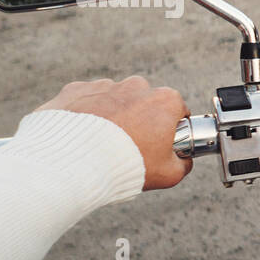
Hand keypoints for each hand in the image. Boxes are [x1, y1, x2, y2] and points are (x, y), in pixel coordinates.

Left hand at [36, 77, 191, 189]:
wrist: (75, 162)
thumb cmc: (127, 164)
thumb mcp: (169, 174)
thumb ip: (183, 164)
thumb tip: (184, 161)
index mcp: (165, 101)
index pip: (177, 110)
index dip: (172, 129)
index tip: (161, 143)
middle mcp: (137, 86)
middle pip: (145, 102)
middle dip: (141, 119)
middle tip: (131, 145)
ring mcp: (105, 85)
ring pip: (115, 100)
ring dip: (113, 116)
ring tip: (102, 142)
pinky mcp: (77, 89)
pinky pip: (86, 100)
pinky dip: (86, 114)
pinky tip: (83, 135)